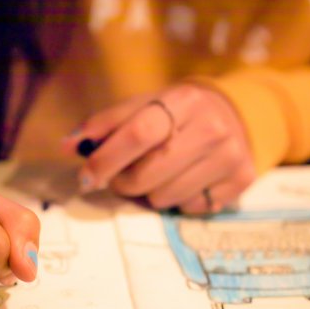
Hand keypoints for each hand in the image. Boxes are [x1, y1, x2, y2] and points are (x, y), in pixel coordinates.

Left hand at [64, 84, 255, 212]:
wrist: (232, 115)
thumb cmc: (175, 114)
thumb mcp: (143, 106)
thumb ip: (105, 124)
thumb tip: (68, 145)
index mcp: (184, 100)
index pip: (138, 133)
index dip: (105, 160)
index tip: (85, 178)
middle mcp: (213, 126)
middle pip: (148, 174)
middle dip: (123, 183)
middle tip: (121, 177)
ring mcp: (230, 155)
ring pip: (166, 198)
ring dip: (151, 194)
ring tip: (159, 175)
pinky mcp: (242, 180)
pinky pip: (191, 208)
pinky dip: (181, 201)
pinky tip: (187, 181)